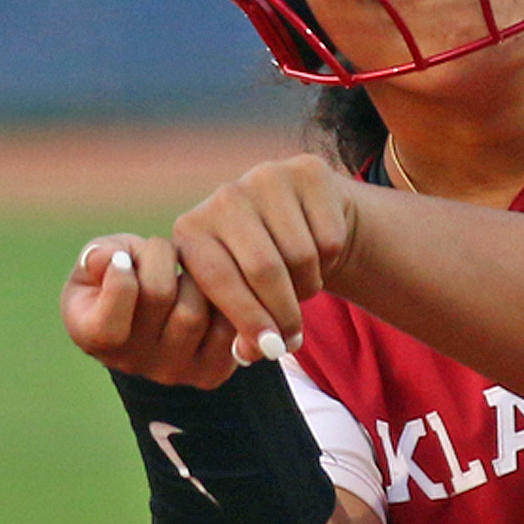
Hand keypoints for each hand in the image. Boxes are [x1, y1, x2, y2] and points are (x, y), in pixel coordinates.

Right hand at [61, 233, 240, 386]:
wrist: (154, 318)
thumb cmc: (119, 277)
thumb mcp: (99, 262)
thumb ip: (99, 256)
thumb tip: (111, 258)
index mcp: (92, 336)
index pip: (107, 322)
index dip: (118, 278)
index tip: (123, 257)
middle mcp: (131, 362)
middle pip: (159, 298)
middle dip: (162, 260)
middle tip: (163, 250)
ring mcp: (172, 371)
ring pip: (195, 312)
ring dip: (194, 278)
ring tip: (184, 271)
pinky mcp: (210, 371)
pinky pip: (226, 328)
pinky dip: (221, 300)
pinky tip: (207, 290)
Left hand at [172, 155, 358, 363]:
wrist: (304, 218)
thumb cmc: (261, 269)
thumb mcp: (239, 297)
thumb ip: (239, 328)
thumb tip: (255, 352)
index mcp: (192, 230)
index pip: (220, 280)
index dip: (247, 319)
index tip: (269, 350)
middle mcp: (222, 196)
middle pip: (264, 269)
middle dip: (283, 313)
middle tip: (293, 338)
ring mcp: (264, 178)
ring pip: (302, 255)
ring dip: (309, 285)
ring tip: (302, 286)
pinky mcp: (307, 172)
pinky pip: (329, 237)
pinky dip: (331, 260)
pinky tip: (320, 256)